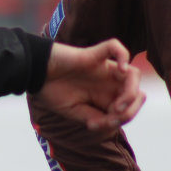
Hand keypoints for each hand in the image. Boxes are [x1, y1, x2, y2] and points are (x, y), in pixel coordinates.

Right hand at [29, 39, 144, 132]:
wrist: (34, 75)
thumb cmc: (52, 92)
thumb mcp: (74, 112)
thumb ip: (94, 118)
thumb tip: (111, 124)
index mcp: (105, 96)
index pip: (130, 106)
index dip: (124, 117)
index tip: (104, 123)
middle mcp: (108, 82)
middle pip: (136, 91)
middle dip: (131, 108)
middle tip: (113, 115)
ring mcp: (103, 67)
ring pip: (133, 74)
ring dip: (130, 92)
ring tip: (116, 105)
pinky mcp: (94, 54)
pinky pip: (115, 47)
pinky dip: (123, 55)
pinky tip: (120, 69)